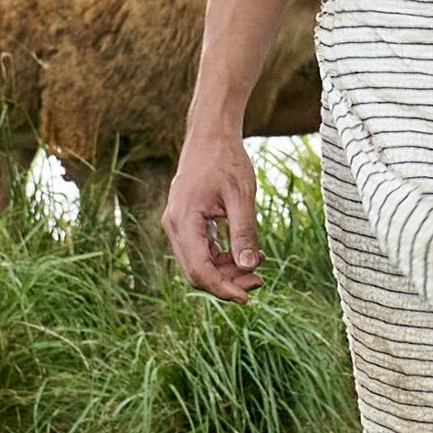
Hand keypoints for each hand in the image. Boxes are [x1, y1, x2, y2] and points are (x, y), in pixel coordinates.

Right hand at [162, 128, 263, 302]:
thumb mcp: (241, 197)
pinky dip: (221, 258)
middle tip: (259, 280)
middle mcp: (173, 225)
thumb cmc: (226, 160)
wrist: (210, 135)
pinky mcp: (185, 222)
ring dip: (225, 272)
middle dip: (226, 282)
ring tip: (257, 266)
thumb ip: (244, 233)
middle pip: (195, 272)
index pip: (199, 269)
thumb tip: (249, 267)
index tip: (247, 297)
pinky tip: (244, 254)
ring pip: (197, 264)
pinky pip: (199, 251)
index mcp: (184, 220)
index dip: (222, 288)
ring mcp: (176, 225)